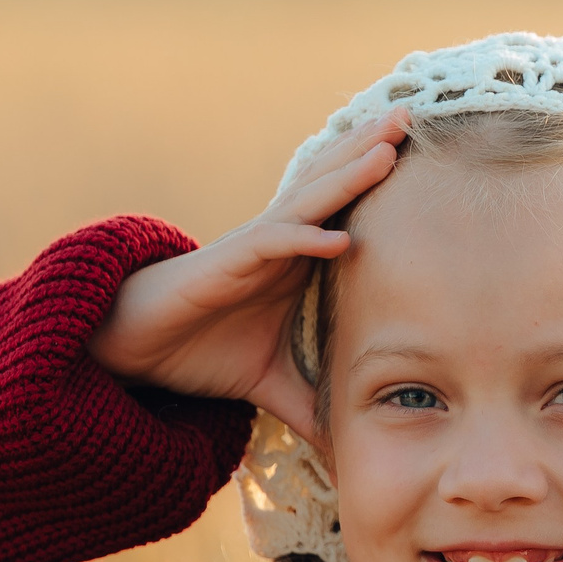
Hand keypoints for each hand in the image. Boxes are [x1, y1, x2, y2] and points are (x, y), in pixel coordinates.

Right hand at [89, 106, 409, 444]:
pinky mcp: (225, 265)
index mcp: (296, 259)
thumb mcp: (271, 386)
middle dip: (372, 149)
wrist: (136, 351)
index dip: (379, 181)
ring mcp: (253, 248)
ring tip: (388, 148)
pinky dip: (303, 240)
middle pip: (333, 185)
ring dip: (347, 174)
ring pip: (308, 201)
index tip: (426, 157)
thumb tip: (345, 446)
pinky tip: (339, 238)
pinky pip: (269, 245)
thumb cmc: (200, 352)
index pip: (346, 209)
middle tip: (414, 115)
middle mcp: (279, 242)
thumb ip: (310, 407)